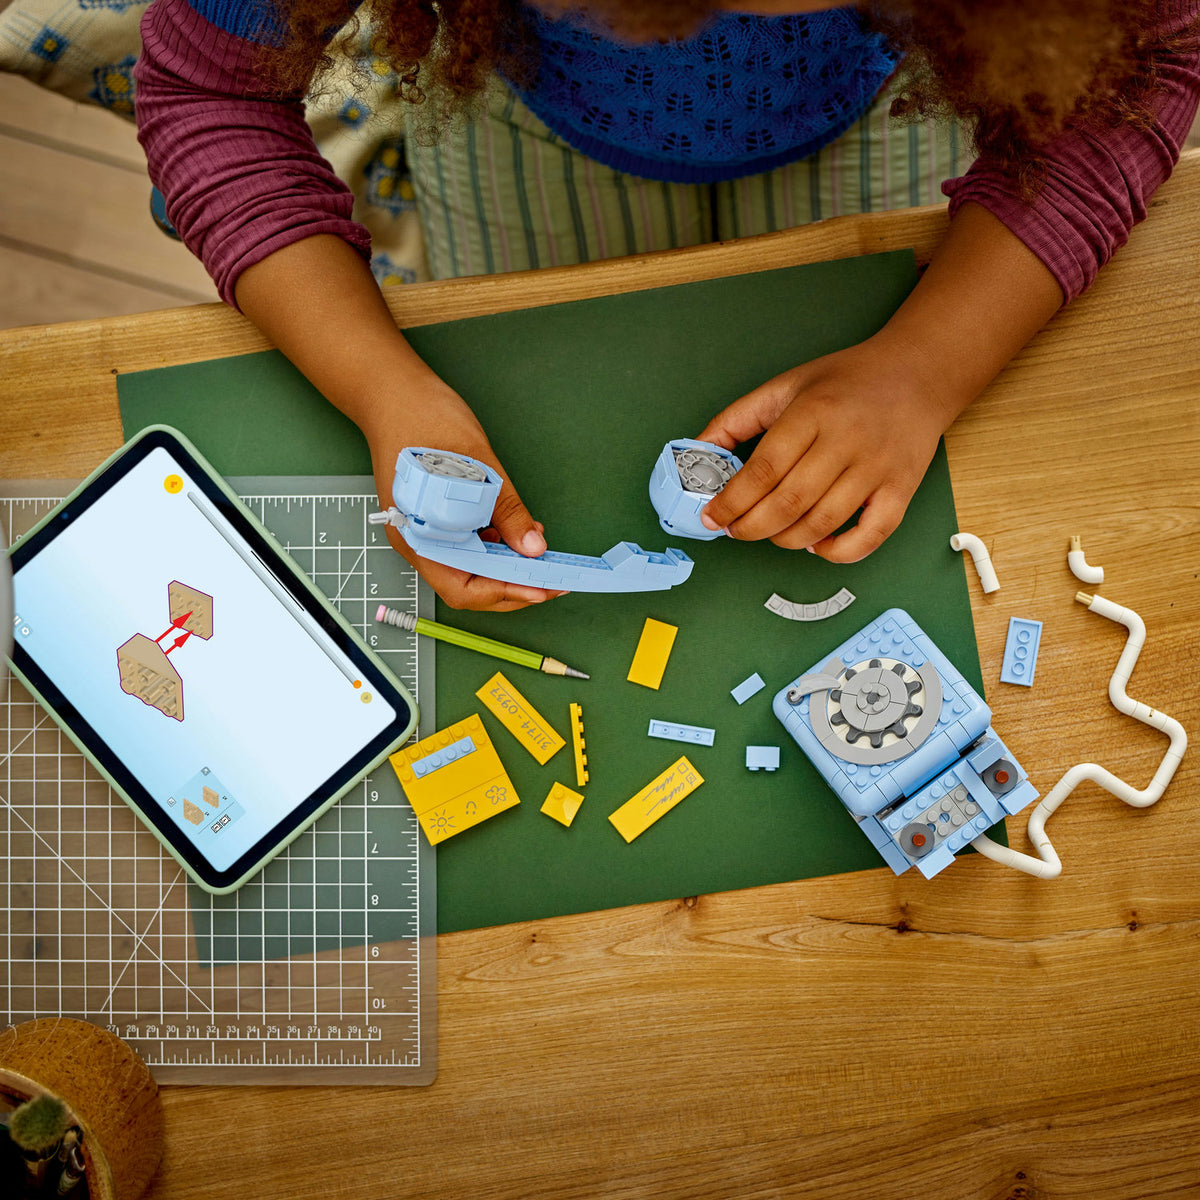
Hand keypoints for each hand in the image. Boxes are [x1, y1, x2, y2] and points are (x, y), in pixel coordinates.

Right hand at [362, 380, 565, 610]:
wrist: (394, 392)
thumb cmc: (427, 422)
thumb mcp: (479, 469)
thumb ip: (507, 513)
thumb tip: (533, 547)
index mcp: (419, 537)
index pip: (465, 588)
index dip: (506, 594)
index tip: (542, 589)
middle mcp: (417, 542)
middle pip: (467, 586)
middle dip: (510, 586)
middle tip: (549, 580)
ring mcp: (422, 531)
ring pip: (466, 568)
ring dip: (503, 567)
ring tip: (536, 554)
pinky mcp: (430, 519)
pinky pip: (461, 546)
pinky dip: (491, 547)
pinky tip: (513, 534)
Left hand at [696, 335, 956, 561]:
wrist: (917, 373)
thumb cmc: (845, 382)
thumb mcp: (785, 386)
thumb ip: (737, 419)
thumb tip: (697, 453)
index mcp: (813, 411)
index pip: (764, 469)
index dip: (732, 501)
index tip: (712, 517)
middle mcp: (847, 440)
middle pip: (790, 501)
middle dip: (751, 526)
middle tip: (735, 531)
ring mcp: (877, 467)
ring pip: (823, 523)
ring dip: (787, 539)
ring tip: (770, 533)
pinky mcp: (902, 488)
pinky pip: (871, 536)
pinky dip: (839, 552)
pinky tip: (817, 545)